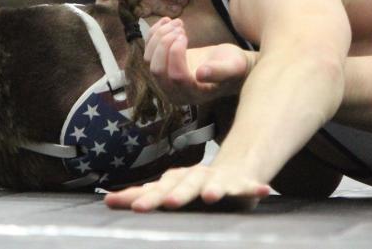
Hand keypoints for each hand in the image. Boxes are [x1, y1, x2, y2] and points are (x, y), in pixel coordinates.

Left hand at [104, 164, 271, 211]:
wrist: (233, 166)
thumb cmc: (193, 185)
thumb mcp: (168, 189)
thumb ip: (141, 195)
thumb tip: (106, 201)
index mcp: (177, 180)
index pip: (157, 189)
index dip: (144, 196)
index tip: (126, 204)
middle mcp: (196, 177)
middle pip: (184, 186)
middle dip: (176, 194)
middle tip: (167, 203)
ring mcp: (219, 180)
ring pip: (215, 184)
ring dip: (214, 188)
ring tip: (211, 196)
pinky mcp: (241, 185)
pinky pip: (249, 186)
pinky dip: (255, 187)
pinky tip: (264, 190)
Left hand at [145, 17, 257, 104]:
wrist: (229, 65)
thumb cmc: (234, 66)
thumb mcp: (234, 67)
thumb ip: (220, 71)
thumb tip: (201, 73)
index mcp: (193, 94)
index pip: (176, 76)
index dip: (176, 54)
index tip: (184, 35)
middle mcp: (175, 91)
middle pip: (157, 69)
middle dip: (165, 43)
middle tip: (180, 27)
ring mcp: (166, 81)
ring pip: (149, 60)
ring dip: (159, 36)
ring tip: (177, 22)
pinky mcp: (162, 68)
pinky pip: (149, 52)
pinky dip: (153, 34)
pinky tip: (166, 21)